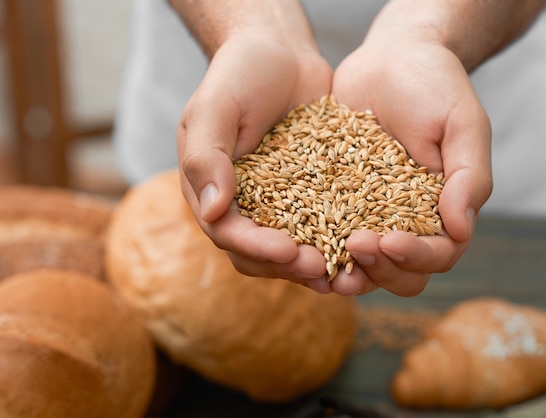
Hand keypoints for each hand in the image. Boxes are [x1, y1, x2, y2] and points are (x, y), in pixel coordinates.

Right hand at [177, 32, 335, 289]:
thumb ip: (206, 157)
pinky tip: (364, 242)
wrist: (278, 50)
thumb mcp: (213, 107)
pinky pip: (322, 223)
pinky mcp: (308, 192)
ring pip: (291, 247)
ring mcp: (275, 201)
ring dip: (316, 262)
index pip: (228, 233)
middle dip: (289, 264)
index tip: (289, 251)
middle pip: (259, 252)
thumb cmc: (239, 73)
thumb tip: (213, 212)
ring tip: (348, 270)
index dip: (256, 248)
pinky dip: (339, 238)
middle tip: (324, 267)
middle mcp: (240, 203)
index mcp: (210, 190)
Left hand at [329, 34, 492, 295]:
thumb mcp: (462, 123)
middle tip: (353, 245)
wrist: (391, 58)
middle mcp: (404, 222)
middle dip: (377, 269)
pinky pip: (320, 231)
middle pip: (396, 273)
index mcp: (441, 213)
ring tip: (317, 261)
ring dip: (340, 269)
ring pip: (356, 263)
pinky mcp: (331, 199)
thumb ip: (469, 177)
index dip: (413, 258)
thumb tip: (459, 230)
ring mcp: (365, 215)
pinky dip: (310, 243)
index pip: (435, 256)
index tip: (387, 240)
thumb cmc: (434, 86)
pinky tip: (290, 239)